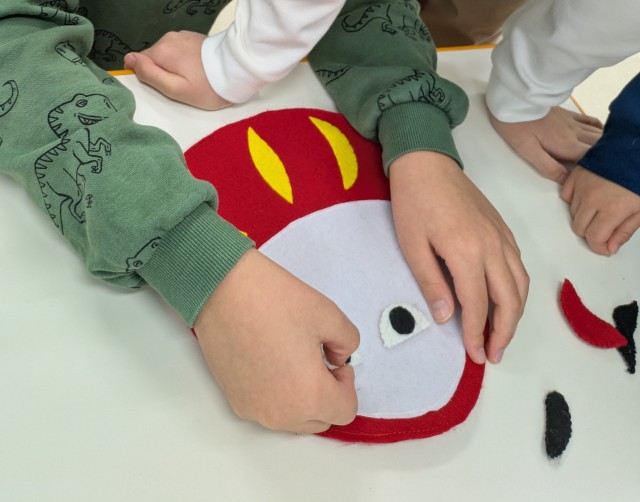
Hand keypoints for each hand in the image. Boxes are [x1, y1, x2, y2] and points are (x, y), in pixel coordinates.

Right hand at [124, 31, 231, 109]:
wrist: (238, 70)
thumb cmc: (208, 86)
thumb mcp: (176, 89)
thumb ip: (150, 75)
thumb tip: (129, 60)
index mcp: (161, 51)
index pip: (140, 62)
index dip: (149, 77)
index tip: (164, 87)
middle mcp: (169, 39)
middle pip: (155, 58)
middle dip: (165, 72)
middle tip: (184, 86)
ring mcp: (182, 36)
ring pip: (168, 55)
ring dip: (176, 67)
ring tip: (194, 79)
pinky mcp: (194, 38)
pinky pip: (181, 51)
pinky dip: (186, 61)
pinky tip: (199, 69)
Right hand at [193, 249, 358, 433]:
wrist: (222, 289)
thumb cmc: (272, 300)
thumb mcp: (329, 315)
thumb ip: (348, 343)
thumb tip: (339, 358)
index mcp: (309, 396)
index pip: (345, 411)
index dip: (346, 382)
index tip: (334, 360)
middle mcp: (280, 413)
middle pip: (320, 420)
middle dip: (326, 393)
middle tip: (316, 358)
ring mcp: (254, 409)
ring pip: (293, 418)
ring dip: (301, 397)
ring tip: (291, 358)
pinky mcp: (235, 399)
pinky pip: (268, 409)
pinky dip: (277, 394)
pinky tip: (271, 360)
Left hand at [389, 151, 528, 364]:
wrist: (427, 163)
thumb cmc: (413, 203)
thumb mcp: (412, 246)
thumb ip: (430, 283)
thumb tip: (444, 318)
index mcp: (467, 252)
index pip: (477, 305)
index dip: (476, 334)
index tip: (473, 355)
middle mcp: (493, 247)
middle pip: (510, 300)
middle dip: (504, 332)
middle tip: (492, 354)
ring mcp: (502, 236)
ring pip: (521, 284)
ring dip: (515, 314)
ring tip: (501, 335)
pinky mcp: (504, 229)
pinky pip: (519, 266)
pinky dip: (517, 290)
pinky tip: (505, 300)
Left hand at [489, 106, 602, 182]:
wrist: (514, 99)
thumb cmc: (517, 126)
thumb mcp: (528, 151)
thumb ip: (548, 167)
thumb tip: (566, 181)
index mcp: (566, 145)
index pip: (590, 159)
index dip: (596, 170)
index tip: (595, 178)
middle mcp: (575, 133)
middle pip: (598, 147)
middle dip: (603, 158)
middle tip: (601, 170)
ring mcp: (573, 122)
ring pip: (597, 134)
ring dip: (603, 145)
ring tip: (604, 157)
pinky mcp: (568, 114)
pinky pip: (591, 121)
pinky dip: (599, 129)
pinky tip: (599, 134)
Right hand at [560, 165, 639, 254]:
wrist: (636, 147)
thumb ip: (625, 230)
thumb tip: (610, 247)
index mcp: (612, 209)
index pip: (594, 238)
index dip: (600, 247)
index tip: (606, 247)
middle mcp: (592, 199)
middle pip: (579, 228)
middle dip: (592, 232)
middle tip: (606, 227)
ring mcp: (581, 186)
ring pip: (572, 213)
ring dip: (584, 215)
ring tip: (602, 207)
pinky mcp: (576, 175)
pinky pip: (566, 195)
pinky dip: (574, 200)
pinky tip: (589, 196)